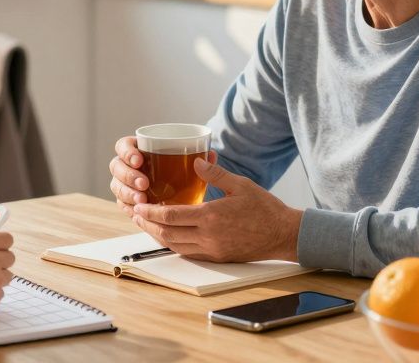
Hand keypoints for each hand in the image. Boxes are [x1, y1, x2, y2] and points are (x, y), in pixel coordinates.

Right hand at [108, 136, 216, 217]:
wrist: (186, 197)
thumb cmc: (188, 175)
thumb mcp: (195, 165)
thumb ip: (204, 161)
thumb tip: (210, 155)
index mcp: (139, 149)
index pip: (124, 146)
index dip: (127, 152)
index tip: (139, 160)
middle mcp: (129, 166)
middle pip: (116, 167)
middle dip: (128, 176)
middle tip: (144, 184)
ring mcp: (126, 184)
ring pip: (117, 187)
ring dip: (127, 193)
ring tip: (142, 200)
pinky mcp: (129, 201)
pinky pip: (122, 204)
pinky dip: (128, 208)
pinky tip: (137, 214)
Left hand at [132, 158, 301, 262]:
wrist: (283, 235)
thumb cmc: (265, 208)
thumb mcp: (241, 185)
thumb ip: (215, 175)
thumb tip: (197, 161)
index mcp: (211, 217)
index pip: (171, 216)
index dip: (150, 213)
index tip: (139, 206)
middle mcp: (208, 237)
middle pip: (167, 234)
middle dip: (147, 225)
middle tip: (135, 215)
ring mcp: (212, 250)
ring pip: (175, 246)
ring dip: (157, 236)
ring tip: (146, 225)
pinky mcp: (217, 257)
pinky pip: (188, 253)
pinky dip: (173, 244)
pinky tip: (168, 236)